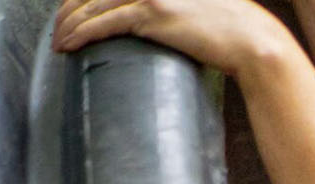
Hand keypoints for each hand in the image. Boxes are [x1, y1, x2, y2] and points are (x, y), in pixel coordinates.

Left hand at [52, 0, 295, 76]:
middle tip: (58, 32)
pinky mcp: (151, 15)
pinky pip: (102, 23)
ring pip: (91, 5)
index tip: (73, 15)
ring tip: (58, 44)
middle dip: (69, 11)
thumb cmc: (238, 35)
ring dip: (68, 26)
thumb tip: (172, 25)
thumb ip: (182, 10)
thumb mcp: (207, 11)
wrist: (256, 44)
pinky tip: (68, 45)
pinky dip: (80, 34)